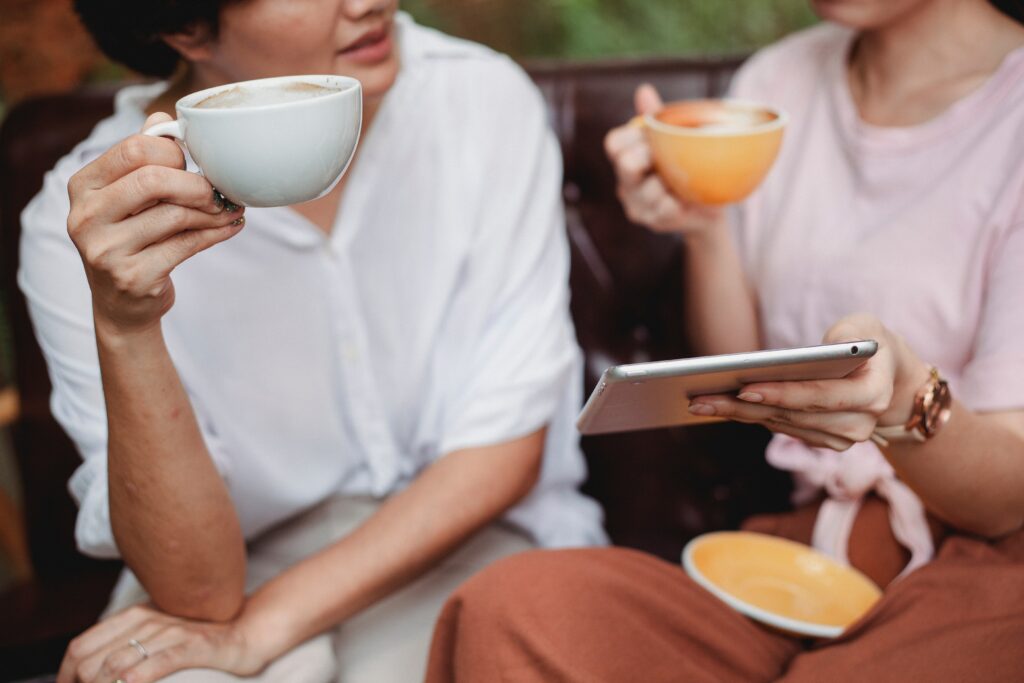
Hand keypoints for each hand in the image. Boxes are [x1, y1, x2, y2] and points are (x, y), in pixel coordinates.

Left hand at [57, 603, 269, 682]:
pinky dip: (139, 677)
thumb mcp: (157, 634)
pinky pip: (159, 662)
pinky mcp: (193, 646)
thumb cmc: (198, 639)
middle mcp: (148, 620)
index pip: (81, 646)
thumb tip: (92, 670)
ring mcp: (170, 632)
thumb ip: (126, 644)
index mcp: (134, 616)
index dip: (63, 676)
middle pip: (93, 660)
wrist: (245, 631)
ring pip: (118, 664)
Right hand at [67, 112, 244, 336]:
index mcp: (83, 186)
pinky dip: (216, 233)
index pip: (133, 150)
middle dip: (197, 183)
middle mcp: (86, 216)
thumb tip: (163, 115)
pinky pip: (187, 245)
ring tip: (231, 210)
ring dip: (214, 212)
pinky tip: (230, 227)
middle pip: (153, 180)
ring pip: (175, 215)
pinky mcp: (133, 276)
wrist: (121, 305)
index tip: (193, 163)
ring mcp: (106, 250)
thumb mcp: (125, 197)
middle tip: (219, 191)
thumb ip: (141, 157)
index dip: (173, 152)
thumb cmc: (130, 240)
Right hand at [604, 84, 724, 235]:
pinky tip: (686, 198)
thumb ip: (658, 117)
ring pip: (648, 188)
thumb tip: (643, 90)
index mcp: (627, 157)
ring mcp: (637, 204)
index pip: (614, 142)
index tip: (655, 137)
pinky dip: (679, 201)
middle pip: (625, 163)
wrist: (709, 207)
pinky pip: (665, 208)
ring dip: (669, 182)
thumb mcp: (674, 141)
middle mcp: (626, 182)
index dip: (635, 136)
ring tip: (682, 181)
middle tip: (667, 158)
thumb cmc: (687, 169)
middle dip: (650, 156)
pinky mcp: (653, 222)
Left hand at [687, 313, 932, 450]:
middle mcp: (861, 425)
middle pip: (793, 416)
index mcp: (873, 395)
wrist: (889, 373)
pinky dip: (751, 416)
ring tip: (701, 402)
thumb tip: (812, 353)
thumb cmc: (868, 340)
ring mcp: (843, 439)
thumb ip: (844, 334)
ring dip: (739, 415)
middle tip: (702, 398)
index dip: (782, 394)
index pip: (821, 397)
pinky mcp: (824, 441)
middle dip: (744, 407)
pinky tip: (721, 406)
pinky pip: (782, 428)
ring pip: (782, 426)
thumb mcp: (863, 325)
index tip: (743, 387)